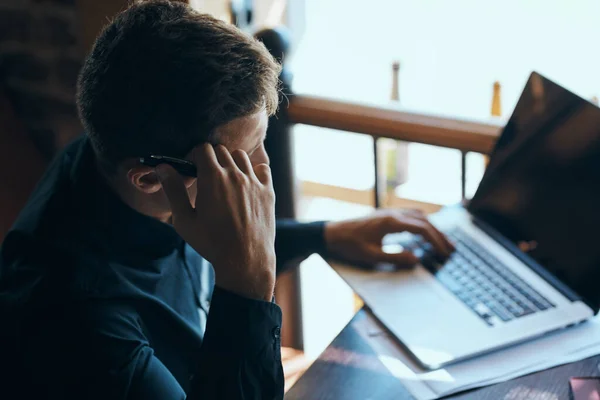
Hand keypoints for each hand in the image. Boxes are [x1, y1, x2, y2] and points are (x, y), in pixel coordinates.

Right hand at [157, 144, 275, 300]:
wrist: (245, 260)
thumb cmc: (211, 243)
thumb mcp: (184, 219)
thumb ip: (174, 190)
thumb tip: (162, 167)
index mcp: (212, 178)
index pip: (203, 149)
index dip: (195, 156)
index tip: (193, 169)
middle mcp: (235, 174)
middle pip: (221, 151)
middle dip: (211, 159)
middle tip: (207, 177)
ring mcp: (254, 182)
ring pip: (241, 157)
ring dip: (231, 162)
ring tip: (226, 180)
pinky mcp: (268, 191)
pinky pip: (263, 168)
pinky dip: (254, 170)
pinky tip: (247, 184)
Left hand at [324, 209, 453, 268]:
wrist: (331, 233)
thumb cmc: (349, 245)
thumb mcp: (371, 256)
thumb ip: (395, 258)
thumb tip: (417, 260)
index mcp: (391, 222)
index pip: (422, 229)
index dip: (436, 241)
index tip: (445, 253)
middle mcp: (393, 213)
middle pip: (424, 221)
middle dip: (439, 235)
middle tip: (451, 248)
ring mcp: (389, 212)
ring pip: (418, 215)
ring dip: (432, 227)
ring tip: (442, 241)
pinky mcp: (385, 214)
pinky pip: (410, 214)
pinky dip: (422, 222)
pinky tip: (424, 231)